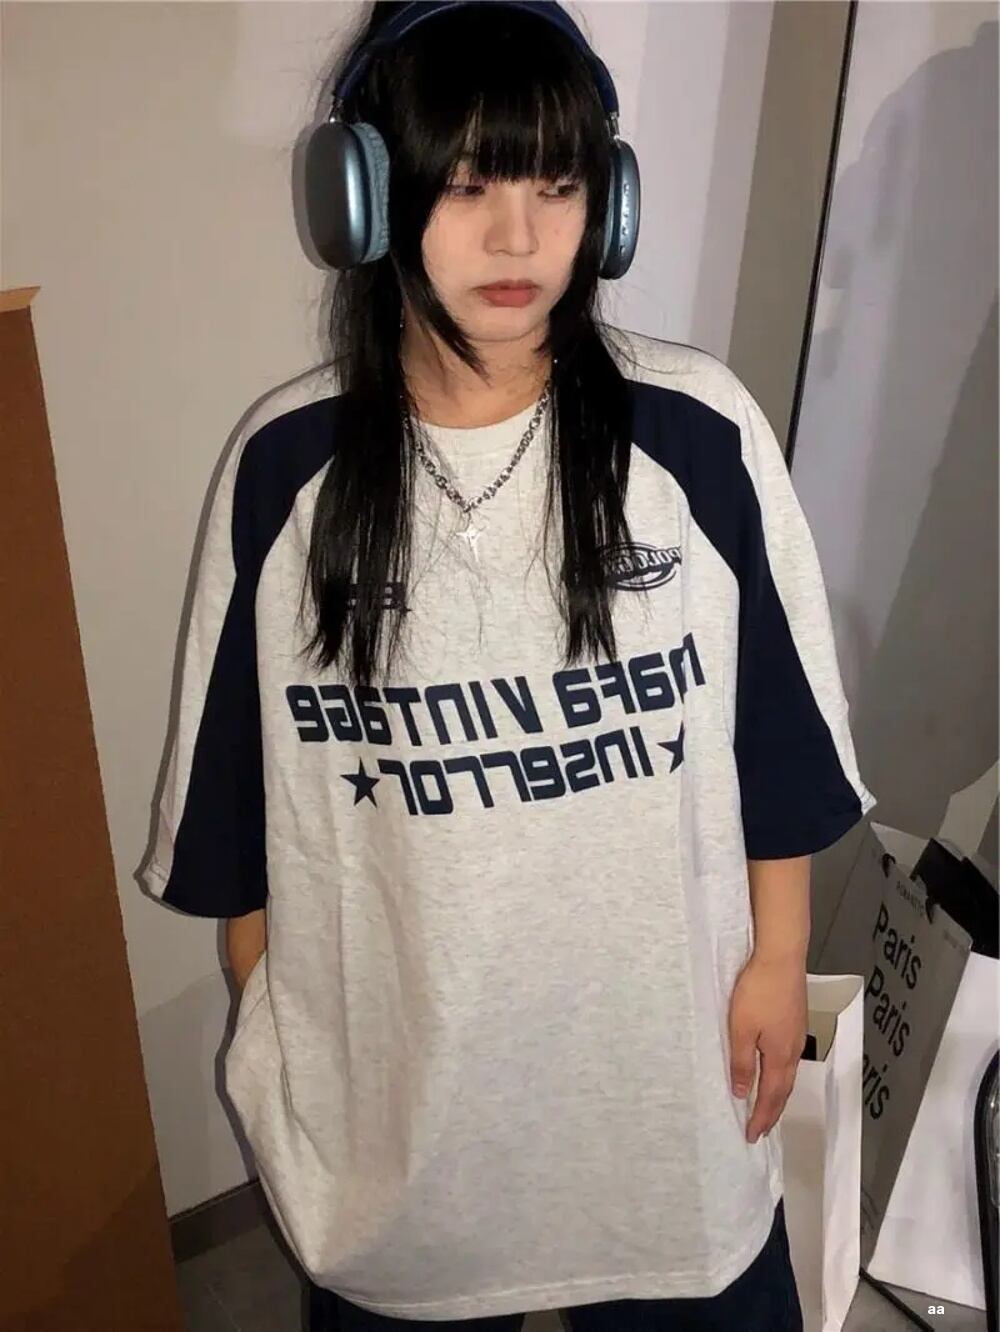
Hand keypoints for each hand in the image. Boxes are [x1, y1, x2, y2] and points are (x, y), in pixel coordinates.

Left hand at [728, 951, 807, 1143]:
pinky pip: (789, 1060)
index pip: (771, 1097)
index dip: (762, 1118)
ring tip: (768, 1108)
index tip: (752, 1136)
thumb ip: (742, 1062)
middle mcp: (793, 1051)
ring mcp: (797, 1035)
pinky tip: (775, 1072)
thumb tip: (743, 1092)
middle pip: (784, 1091)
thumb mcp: (741, 1029)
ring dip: (779, 1096)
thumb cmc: (758, 992)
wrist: (782, 958)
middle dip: (772, 1113)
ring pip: (788, 1075)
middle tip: (761, 1130)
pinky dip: (781, 1076)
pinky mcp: (796, 1021)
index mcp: (779, 1056)